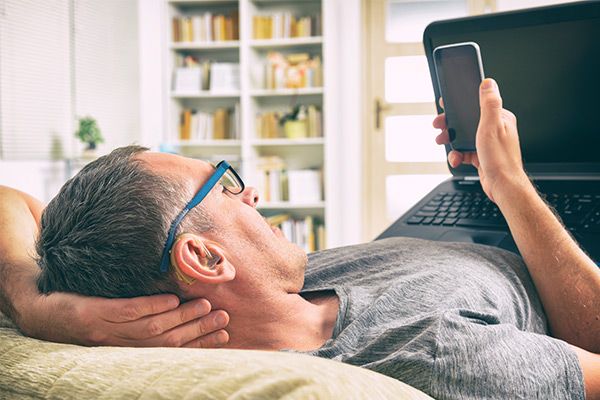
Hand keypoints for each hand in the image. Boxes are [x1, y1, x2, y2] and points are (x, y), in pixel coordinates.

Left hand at [22, 291, 229, 347]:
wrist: (41, 314)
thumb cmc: (82, 319)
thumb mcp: (112, 330)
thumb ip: (142, 325)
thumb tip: (176, 313)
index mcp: (129, 351)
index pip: (171, 350)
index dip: (199, 344)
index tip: (224, 336)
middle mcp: (122, 347)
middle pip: (168, 340)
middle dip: (199, 331)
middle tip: (224, 320)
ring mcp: (108, 331)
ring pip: (153, 327)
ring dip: (183, 318)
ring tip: (206, 306)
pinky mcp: (95, 314)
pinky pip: (128, 312)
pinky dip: (151, 307)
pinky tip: (170, 300)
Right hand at [433, 78, 530, 201]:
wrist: (502, 186)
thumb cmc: (500, 158)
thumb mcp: (491, 126)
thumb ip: (489, 103)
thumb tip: (488, 83)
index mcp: (500, 118)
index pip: (477, 105)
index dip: (460, 105)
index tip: (446, 106)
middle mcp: (495, 129)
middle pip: (467, 121)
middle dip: (451, 125)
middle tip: (439, 126)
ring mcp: (488, 143)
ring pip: (463, 137)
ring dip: (451, 141)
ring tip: (443, 142)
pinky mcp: (482, 155)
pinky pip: (465, 151)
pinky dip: (457, 155)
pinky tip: (456, 158)